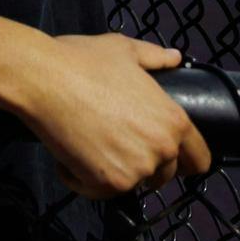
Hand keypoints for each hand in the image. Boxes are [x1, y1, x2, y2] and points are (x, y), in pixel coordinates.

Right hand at [17, 33, 211, 197]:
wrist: (41, 78)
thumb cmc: (81, 60)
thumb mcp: (122, 49)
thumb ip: (154, 56)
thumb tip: (174, 57)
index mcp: (174, 120)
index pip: (199, 159)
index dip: (182, 160)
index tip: (162, 157)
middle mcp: (162, 149)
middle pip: (164, 175)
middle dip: (141, 163)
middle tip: (112, 144)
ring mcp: (137, 169)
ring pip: (130, 183)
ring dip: (110, 171)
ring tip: (85, 145)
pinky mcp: (108, 183)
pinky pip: (98, 191)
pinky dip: (80, 179)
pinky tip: (67, 158)